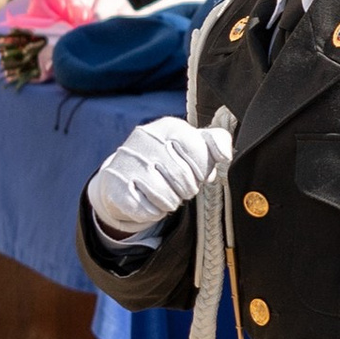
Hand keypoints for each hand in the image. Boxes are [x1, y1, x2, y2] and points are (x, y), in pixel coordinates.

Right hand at [84, 109, 233, 239]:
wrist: (125, 171)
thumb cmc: (169, 157)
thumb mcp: (194, 144)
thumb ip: (216, 142)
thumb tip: (225, 155)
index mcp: (169, 126)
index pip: (199, 152)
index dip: (203, 170)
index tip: (197, 173)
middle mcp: (146, 138)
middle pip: (184, 178)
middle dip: (188, 189)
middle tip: (181, 188)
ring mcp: (128, 160)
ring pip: (165, 197)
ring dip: (171, 202)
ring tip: (166, 194)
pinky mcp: (115, 183)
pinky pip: (145, 210)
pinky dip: (152, 212)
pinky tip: (149, 201)